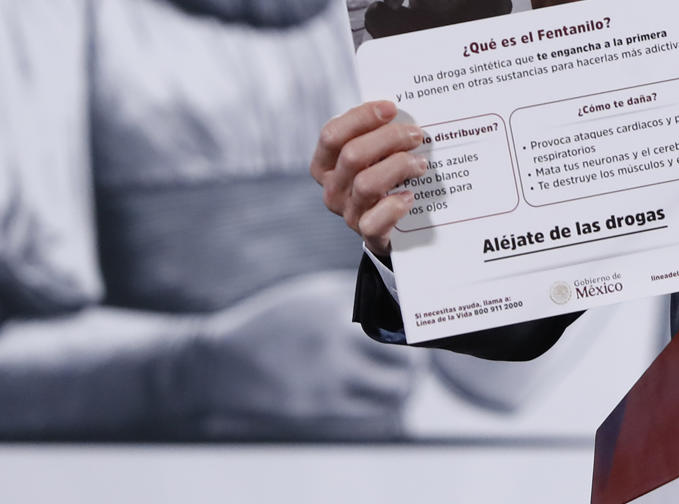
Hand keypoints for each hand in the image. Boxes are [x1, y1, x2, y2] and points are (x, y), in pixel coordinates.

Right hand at [180, 270, 416, 437]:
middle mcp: (334, 344)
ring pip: (393, 391)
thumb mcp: (314, 295)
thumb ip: (359, 294)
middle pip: (404, 359)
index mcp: (335, 310)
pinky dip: (388, 406)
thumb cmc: (275, 322)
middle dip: (418, 361)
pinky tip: (386, 397)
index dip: (419, 327)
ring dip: (408, 386)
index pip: (399, 319)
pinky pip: (371, 413)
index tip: (426, 327)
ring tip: (407, 380)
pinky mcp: (318, 408)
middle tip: (419, 358)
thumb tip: (405, 297)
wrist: (222, 364)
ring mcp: (326, 379)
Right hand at [312, 101, 426, 260]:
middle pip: (352, 155)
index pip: (331, 134)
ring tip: (421, 163)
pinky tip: (410, 196)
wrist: (391, 225)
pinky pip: (376, 221)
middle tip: (417, 134)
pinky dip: (395, 206)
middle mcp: (332, 188)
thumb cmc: (384, 175)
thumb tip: (406, 107)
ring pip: (367, 183)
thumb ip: (380, 132)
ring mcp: (348, 212)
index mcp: (326, 164)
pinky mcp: (369, 233)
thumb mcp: (375, 153)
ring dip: (399, 167)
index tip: (391, 108)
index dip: (362, 117)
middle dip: (389, 138)